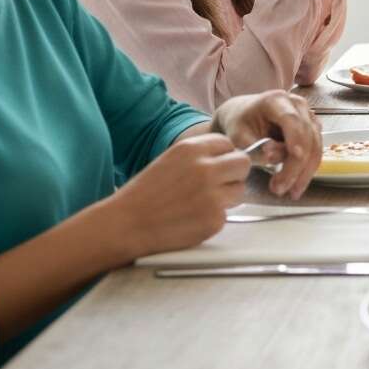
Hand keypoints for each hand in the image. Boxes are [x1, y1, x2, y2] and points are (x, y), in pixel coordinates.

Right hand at [108, 133, 249, 258]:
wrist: (125, 224)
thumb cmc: (144, 194)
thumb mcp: (170, 161)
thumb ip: (199, 157)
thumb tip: (229, 157)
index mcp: (191, 149)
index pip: (228, 144)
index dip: (224, 156)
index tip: (218, 166)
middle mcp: (205, 168)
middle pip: (243, 164)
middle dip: (235, 174)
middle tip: (220, 185)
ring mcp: (212, 194)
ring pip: (239, 190)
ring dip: (227, 197)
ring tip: (199, 204)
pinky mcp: (214, 219)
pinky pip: (226, 215)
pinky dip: (213, 218)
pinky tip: (191, 219)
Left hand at [211, 91, 322, 198]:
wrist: (242, 115)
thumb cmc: (238, 124)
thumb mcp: (238, 136)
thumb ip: (254, 147)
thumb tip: (272, 156)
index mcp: (276, 100)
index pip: (291, 121)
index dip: (296, 139)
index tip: (294, 158)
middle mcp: (297, 105)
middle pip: (307, 137)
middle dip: (296, 166)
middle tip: (280, 189)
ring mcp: (308, 115)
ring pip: (316, 146)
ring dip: (304, 172)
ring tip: (289, 192)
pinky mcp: (313, 128)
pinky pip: (316, 150)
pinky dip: (307, 169)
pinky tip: (296, 184)